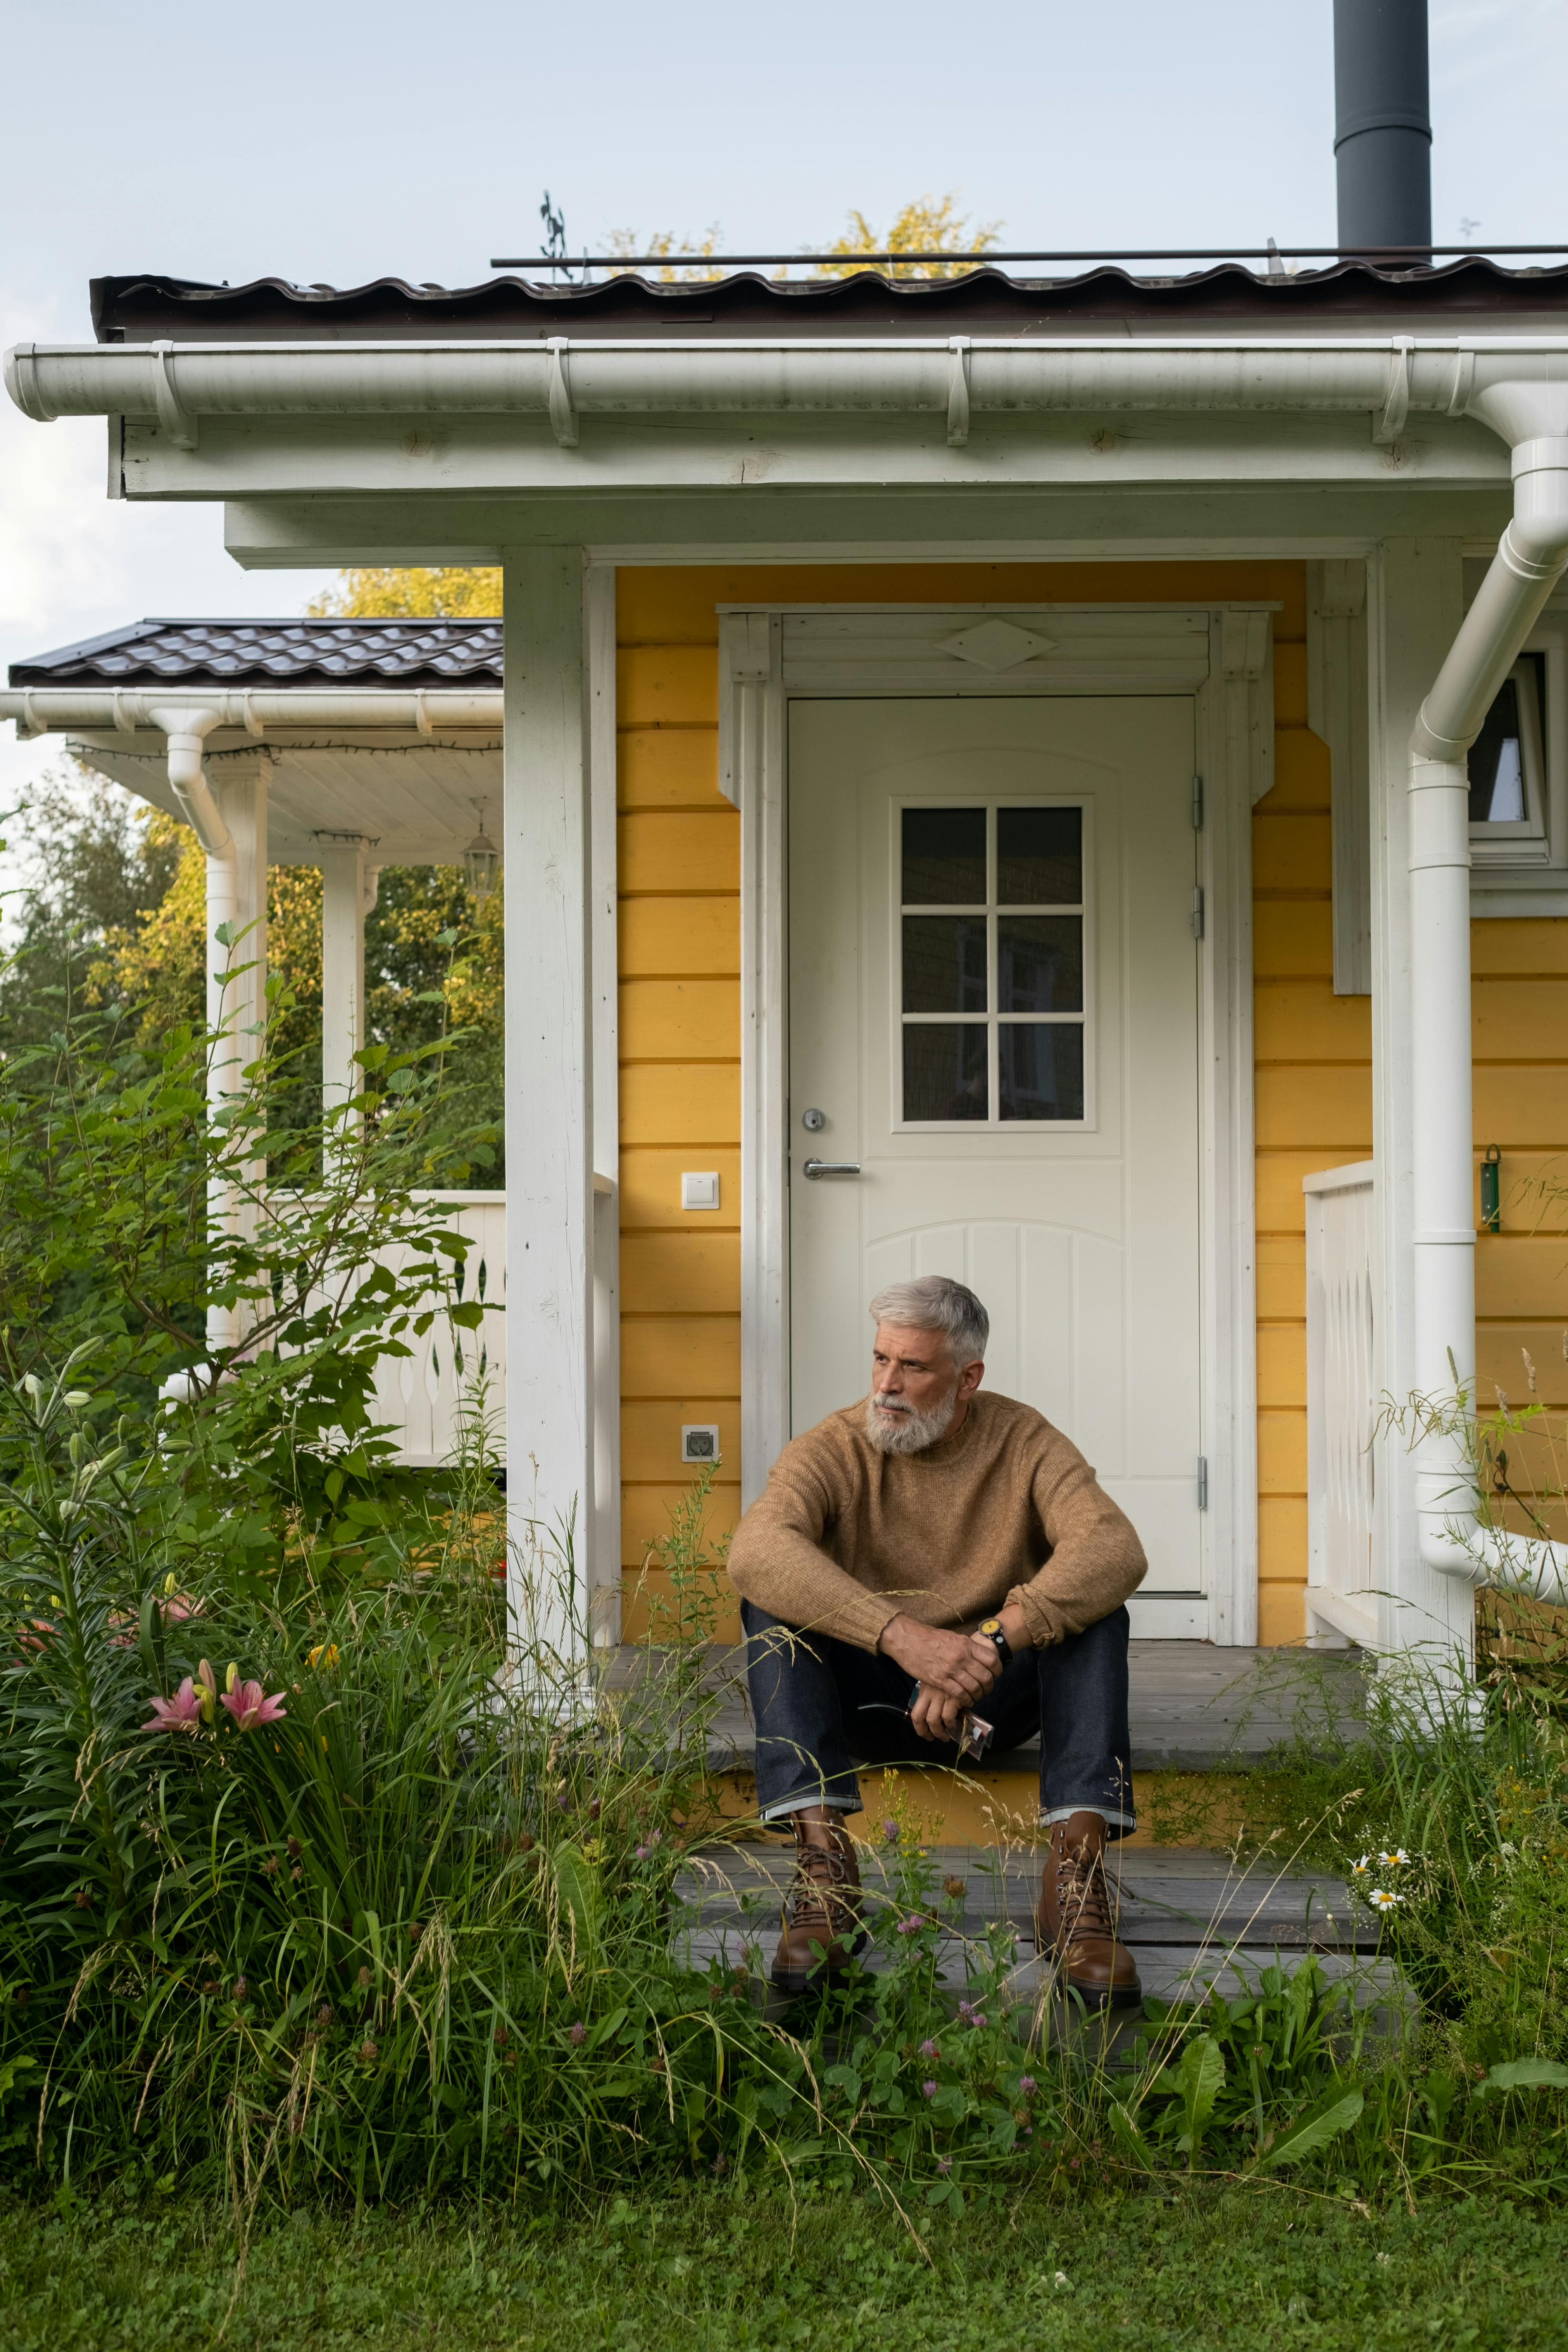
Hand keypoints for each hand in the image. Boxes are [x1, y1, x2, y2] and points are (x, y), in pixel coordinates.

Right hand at [878, 1614, 1000, 1715]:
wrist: (907, 1639)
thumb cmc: (929, 1637)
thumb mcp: (953, 1637)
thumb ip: (967, 1647)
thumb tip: (978, 1656)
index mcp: (966, 1644)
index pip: (992, 1660)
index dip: (997, 1671)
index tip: (995, 1675)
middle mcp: (961, 1656)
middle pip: (985, 1676)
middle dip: (989, 1686)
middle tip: (986, 1689)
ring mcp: (950, 1669)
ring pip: (974, 1687)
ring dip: (977, 1695)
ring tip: (976, 1696)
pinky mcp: (939, 1680)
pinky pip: (959, 1694)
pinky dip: (965, 1700)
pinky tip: (965, 1700)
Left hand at [909, 1682, 971, 1742]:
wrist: (964, 1667)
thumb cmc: (952, 1676)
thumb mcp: (938, 1683)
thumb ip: (935, 1696)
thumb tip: (936, 1714)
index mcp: (925, 1691)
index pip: (915, 1713)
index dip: (919, 1728)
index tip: (925, 1734)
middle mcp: (930, 1694)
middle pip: (920, 1718)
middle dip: (926, 1732)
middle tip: (934, 1737)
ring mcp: (940, 1696)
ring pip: (934, 1720)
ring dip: (940, 1732)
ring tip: (947, 1734)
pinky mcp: (953, 1697)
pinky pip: (948, 1717)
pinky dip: (951, 1724)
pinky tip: (955, 1724)